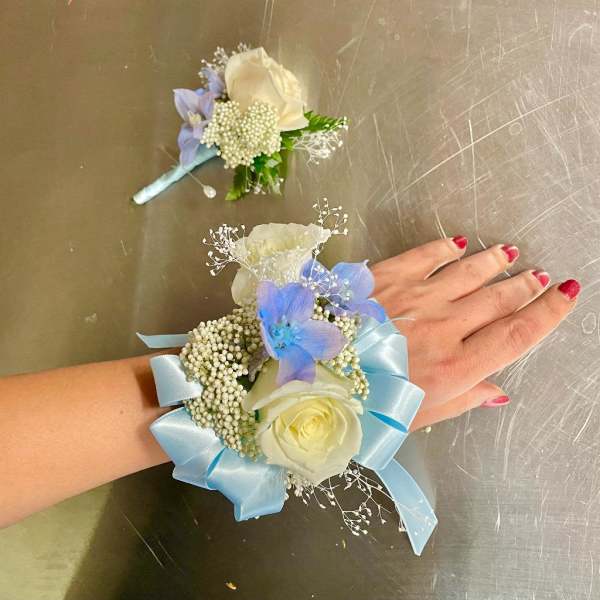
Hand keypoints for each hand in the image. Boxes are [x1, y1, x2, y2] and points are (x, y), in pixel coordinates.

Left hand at [371, 237, 579, 429]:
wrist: (309, 377)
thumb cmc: (363, 407)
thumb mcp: (418, 419)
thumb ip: (462, 400)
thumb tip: (498, 392)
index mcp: (455, 367)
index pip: (518, 334)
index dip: (548, 312)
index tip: (565, 294)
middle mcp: (442, 328)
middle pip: (498, 299)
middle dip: (524, 285)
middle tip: (537, 275)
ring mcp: (414, 298)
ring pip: (468, 272)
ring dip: (493, 262)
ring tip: (510, 254)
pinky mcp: (384, 278)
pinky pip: (425, 255)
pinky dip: (446, 247)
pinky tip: (459, 243)